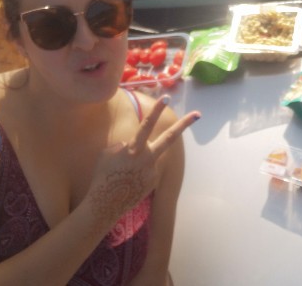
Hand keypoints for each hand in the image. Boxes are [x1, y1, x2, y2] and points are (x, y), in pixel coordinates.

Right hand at [85, 97, 199, 230]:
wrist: (106, 203)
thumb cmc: (102, 175)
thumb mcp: (107, 154)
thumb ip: (123, 146)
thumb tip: (131, 146)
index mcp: (134, 148)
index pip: (147, 125)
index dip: (156, 110)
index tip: (166, 97)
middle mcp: (148, 157)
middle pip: (169, 137)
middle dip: (184, 125)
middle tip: (198, 114)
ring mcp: (153, 170)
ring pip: (151, 156)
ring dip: (140, 161)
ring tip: (124, 173)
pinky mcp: (154, 181)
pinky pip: (147, 170)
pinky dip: (138, 172)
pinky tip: (128, 181)